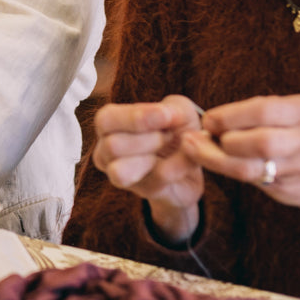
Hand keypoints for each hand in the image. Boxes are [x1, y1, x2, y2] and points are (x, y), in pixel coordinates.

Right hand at [90, 96, 205, 241]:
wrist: (194, 160)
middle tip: (169, 134)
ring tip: (172, 146)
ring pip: (121, 172)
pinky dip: (177, 166)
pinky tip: (188, 159)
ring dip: (153, 156)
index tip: (165, 114)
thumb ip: (173, 109)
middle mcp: (105, 151)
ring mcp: (120, 176)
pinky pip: (156, 180)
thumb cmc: (177, 128)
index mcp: (108, 124)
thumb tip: (167, 115)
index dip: (135, 118)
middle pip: (113, 146)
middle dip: (149, 139)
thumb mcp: (179, 110)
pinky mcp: (145, 191)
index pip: (106, 120)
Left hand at [184, 94, 299, 248]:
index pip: (264, 110)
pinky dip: (228, 170)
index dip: (229, 115)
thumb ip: (258, 114)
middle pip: (260, 141)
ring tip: (196, 150)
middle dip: (224, 138)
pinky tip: (214, 162)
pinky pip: (252, 181)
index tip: (208, 119)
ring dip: (217, 159)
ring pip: (252, 167)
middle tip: (202, 136)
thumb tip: (208, 121)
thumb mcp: (293, 115)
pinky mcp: (292, 190)